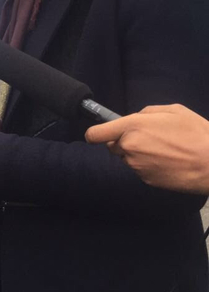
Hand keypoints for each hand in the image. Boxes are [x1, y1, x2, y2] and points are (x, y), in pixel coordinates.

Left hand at [86, 104, 208, 192]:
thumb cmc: (196, 133)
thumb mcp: (173, 111)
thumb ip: (147, 112)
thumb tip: (135, 117)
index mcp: (133, 127)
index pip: (96, 134)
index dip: (95, 134)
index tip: (98, 134)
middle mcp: (130, 148)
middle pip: (113, 146)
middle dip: (124, 141)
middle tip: (148, 137)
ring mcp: (137, 166)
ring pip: (128, 158)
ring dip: (138, 153)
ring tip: (164, 149)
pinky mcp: (146, 180)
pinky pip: (140, 169)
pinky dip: (148, 165)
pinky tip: (167, 161)